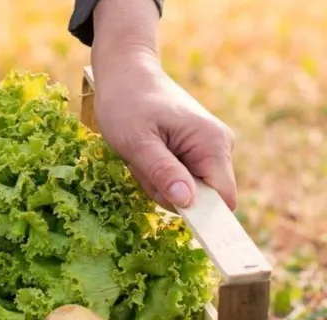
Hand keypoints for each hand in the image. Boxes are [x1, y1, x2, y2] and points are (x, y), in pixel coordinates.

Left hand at [92, 55, 236, 211]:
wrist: (126, 74)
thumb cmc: (127, 103)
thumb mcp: (136, 142)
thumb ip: (162, 172)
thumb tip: (188, 202)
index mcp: (212, 144)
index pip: (223, 200)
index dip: (203, 216)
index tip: (173, 216)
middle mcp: (219, 146)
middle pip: (200, 198)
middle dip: (167, 193)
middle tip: (141, 166)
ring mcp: (208, 149)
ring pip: (186, 191)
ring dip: (158, 183)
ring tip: (141, 155)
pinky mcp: (194, 151)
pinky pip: (178, 179)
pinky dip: (157, 175)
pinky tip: (146, 154)